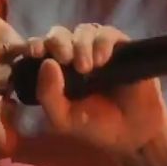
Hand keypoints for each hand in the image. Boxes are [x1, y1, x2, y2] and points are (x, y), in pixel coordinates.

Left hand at [7, 24, 166, 153]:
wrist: (131, 134)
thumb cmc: (94, 126)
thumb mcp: (63, 118)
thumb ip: (48, 95)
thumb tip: (46, 63)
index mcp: (56, 70)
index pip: (41, 48)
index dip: (36, 44)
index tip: (35, 51)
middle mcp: (75, 55)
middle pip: (60, 34)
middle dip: (58, 42)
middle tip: (64, 59)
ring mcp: (98, 49)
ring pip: (83, 31)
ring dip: (81, 44)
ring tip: (87, 67)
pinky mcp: (121, 48)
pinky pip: (108, 34)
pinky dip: (102, 42)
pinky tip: (102, 59)